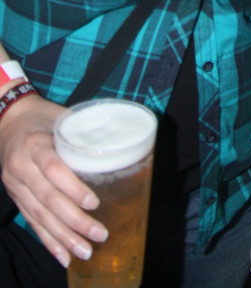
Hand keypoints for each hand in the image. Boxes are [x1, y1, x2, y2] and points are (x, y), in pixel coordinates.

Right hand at [0, 92, 108, 268]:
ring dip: (63, 237)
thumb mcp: (61, 118)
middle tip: (99, 233)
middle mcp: (22, 167)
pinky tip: (63, 255)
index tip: (94, 202)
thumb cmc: (43, 116)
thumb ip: (83, 134)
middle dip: (74, 221)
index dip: (73, 189)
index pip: (54, 170)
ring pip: (39, 216)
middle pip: (48, 199)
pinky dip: (48, 241)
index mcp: (35, 144)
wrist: (8, 119)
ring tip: (85, 251)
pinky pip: (31, 222)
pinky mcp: (15, 197)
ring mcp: (16, 185)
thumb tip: (118, 147)